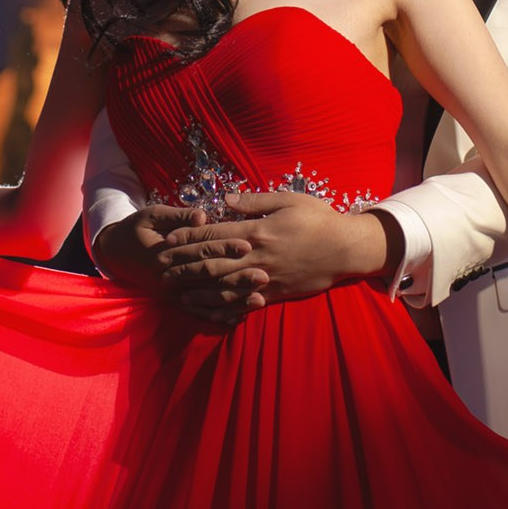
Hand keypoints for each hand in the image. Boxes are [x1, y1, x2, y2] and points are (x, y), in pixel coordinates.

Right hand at [90, 205, 254, 301]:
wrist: (115, 253)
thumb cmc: (138, 228)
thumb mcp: (152, 214)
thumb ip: (179, 215)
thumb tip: (203, 216)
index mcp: (165, 253)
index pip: (201, 250)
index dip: (224, 246)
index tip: (248, 244)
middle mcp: (170, 277)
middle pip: (209, 278)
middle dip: (237, 278)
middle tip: (264, 276)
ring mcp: (172, 293)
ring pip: (207, 300)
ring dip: (233, 301)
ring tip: (259, 300)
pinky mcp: (174, 302)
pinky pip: (198, 312)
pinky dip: (218, 317)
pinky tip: (238, 319)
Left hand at [159, 190, 392, 323]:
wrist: (346, 249)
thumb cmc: (319, 219)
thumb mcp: (288, 200)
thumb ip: (254, 201)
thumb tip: (225, 198)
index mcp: (257, 232)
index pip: (214, 235)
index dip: (188, 238)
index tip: (168, 241)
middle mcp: (256, 258)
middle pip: (211, 263)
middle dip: (183, 266)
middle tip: (160, 269)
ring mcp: (265, 278)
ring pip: (223, 286)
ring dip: (196, 289)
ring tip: (176, 292)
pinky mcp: (274, 294)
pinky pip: (244, 303)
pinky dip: (223, 307)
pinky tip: (208, 310)